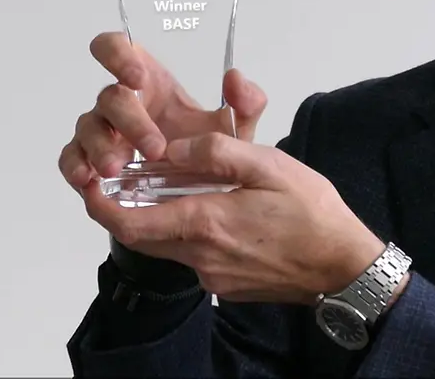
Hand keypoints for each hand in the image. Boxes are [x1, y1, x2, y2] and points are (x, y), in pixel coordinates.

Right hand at [58, 32, 266, 190]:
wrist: (198, 190)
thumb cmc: (207, 148)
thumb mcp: (236, 128)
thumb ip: (247, 102)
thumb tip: (235, 78)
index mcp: (151, 82)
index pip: (119, 49)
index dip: (118, 54)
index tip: (136, 77)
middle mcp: (121, 102)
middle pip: (109, 96)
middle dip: (131, 121)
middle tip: (155, 148)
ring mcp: (101, 132)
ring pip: (88, 128)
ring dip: (101, 147)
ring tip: (118, 169)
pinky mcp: (88, 161)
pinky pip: (70, 158)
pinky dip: (74, 166)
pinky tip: (87, 179)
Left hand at [81, 132, 394, 304]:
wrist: (343, 266)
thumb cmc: (314, 215)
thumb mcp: (271, 166)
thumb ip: (219, 152)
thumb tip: (175, 149)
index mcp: (206, 223)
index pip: (128, 221)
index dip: (99, 203)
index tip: (90, 181)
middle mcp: (201, 257)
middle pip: (141, 236)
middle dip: (127, 208)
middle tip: (130, 178)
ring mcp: (214, 276)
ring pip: (170, 246)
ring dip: (165, 219)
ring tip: (185, 188)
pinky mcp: (228, 285)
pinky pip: (196, 258)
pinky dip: (194, 233)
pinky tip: (224, 213)